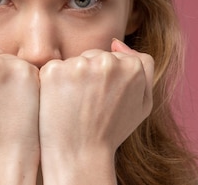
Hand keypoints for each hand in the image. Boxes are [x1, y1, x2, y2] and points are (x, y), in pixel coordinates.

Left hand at [38, 38, 153, 184]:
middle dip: (91, 74)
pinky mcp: (53, 71)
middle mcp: (106, 61)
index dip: (110, 78)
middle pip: (95, 55)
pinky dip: (55, 82)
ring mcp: (78, 64)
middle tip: (88, 103)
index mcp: (131, 66)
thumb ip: (144, 68)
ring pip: (75, 61)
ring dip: (73, 77)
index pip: (117, 56)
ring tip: (75, 104)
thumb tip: (117, 42)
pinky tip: (60, 102)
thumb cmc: (112, 130)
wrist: (80, 154)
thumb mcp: (142, 104)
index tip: (104, 98)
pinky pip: (56, 67)